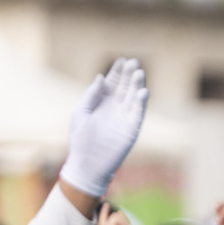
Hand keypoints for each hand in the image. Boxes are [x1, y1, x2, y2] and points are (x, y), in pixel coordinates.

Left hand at [59, 58, 147, 197]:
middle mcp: (115, 108)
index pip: (112, 83)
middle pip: (125, 87)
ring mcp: (124, 118)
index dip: (117, 71)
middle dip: (130, 75)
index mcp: (101, 102)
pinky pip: (138, 113)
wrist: (87, 164)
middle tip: (134, 62)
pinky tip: (143, 91)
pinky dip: (141, 103)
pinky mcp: (132, 129)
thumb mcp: (80, 113)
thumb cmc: (80, 140)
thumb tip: (100, 77)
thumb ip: (91, 96)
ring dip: (137, 85)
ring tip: (139, 73)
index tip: (121, 60)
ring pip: (133, 98)